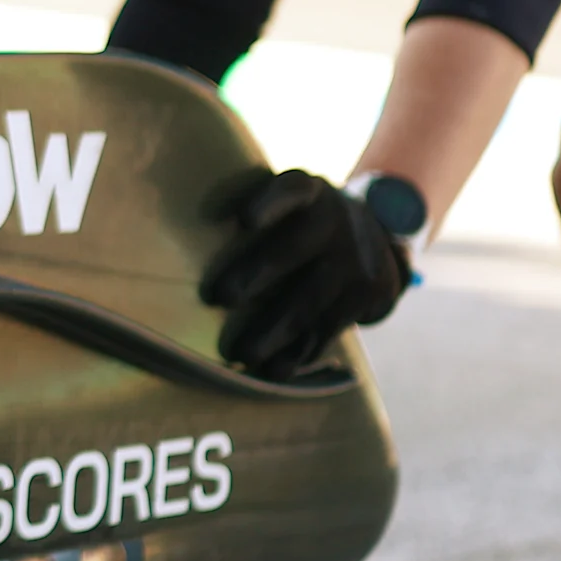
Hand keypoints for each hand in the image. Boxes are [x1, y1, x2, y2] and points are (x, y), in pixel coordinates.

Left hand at [197, 168, 410, 376]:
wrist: (377, 235)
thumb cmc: (304, 220)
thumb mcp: (292, 199)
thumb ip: (259, 213)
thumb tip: (184, 243)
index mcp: (308, 191)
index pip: (291, 191)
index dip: (270, 204)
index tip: (244, 219)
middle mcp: (335, 220)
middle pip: (292, 249)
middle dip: (254, 275)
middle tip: (219, 297)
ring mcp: (354, 259)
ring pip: (308, 301)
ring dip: (272, 331)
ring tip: (240, 353)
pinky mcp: (365, 295)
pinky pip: (327, 329)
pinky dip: (298, 354)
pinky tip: (272, 370)